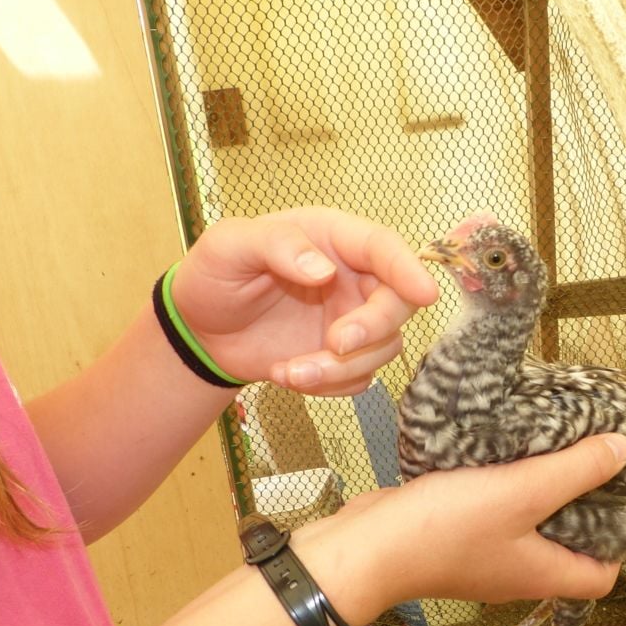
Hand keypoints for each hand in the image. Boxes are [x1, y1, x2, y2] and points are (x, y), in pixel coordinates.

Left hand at [169, 208, 440, 394]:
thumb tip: (323, 269)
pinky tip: (286, 373)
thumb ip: (276, 245)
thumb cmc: (214, 275)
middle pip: (397, 302)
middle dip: (373, 329)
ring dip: (340, 368)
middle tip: (334, 345)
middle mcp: (352, 278)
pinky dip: (329, 386)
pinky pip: (359, 378)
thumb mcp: (229, 245)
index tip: (425, 294)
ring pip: (383, 348)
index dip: (409, 269)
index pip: (383, 248)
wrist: (200, 329)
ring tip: (289, 371)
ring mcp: (351, 319)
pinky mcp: (343, 358)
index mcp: (332, 239)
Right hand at [294, 434, 625, 622]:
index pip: (601, 577)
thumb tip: (623, 451)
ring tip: (555, 446)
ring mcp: (484, 555)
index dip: (621, 545)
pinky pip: (493, 512)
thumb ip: (574, 471)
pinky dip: (504, 487)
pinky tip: (504, 452)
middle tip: (594, 459)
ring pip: (528, 525)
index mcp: (542, 573)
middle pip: (567, 547)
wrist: (365, 548)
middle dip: (584, 506)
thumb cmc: (444, 531)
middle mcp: (517, 571)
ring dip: (542, 492)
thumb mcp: (521, 493)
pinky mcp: (455, 535)